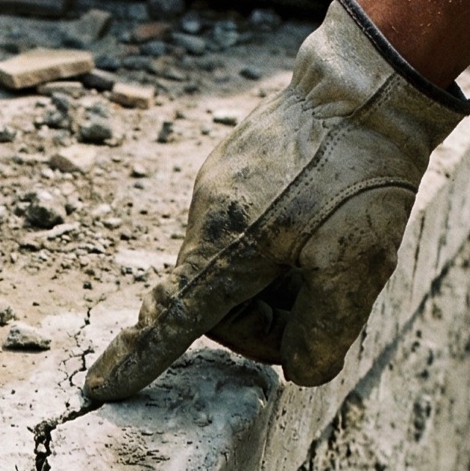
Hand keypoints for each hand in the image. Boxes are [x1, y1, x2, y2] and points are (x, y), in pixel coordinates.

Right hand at [83, 0, 469, 401]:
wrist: (369, 81)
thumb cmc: (363, 174)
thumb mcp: (358, 268)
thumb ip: (324, 334)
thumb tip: (301, 369)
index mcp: (227, 248)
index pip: (173, 320)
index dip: (139, 360)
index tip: (100, 389)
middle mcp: (208, 217)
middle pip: (220, 304)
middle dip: (267, 321)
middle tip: (323, 311)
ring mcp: (218, 186)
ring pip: (236, 266)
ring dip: (278, 281)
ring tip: (330, 254)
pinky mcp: (236, 165)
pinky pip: (248, 228)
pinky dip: (281, 244)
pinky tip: (324, 218)